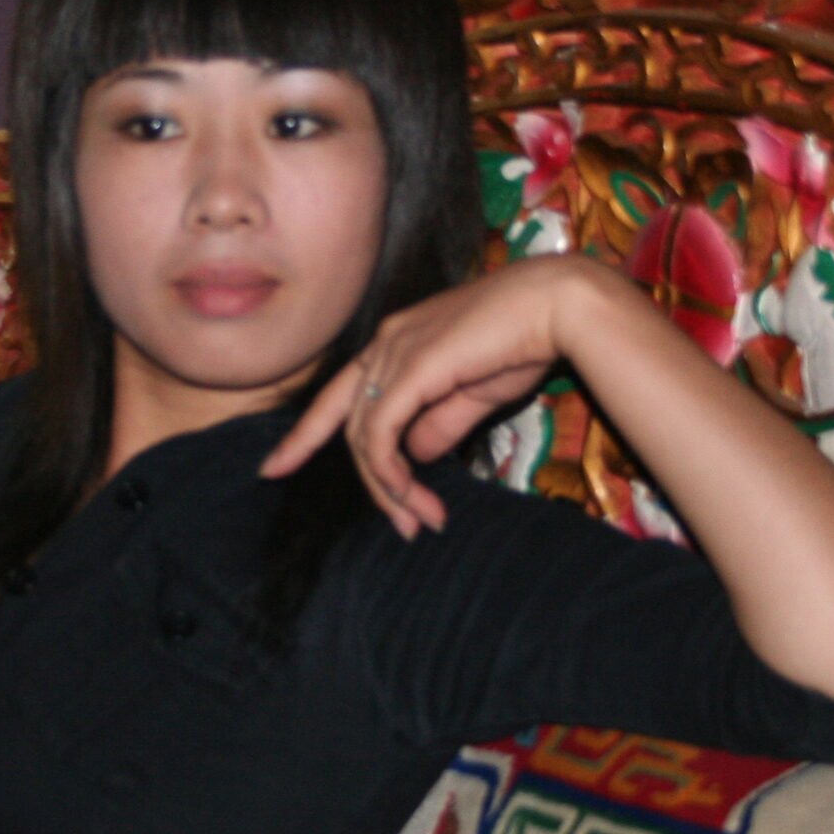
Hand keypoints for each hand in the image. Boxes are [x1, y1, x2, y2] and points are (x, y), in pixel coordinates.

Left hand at [260, 256, 607, 537]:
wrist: (559, 305)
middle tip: (406, 527)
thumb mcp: (474, 393)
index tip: (274, 469)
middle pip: (350, 425)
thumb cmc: (525, 341)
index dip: (303, 435)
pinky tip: (409, 495)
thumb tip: (415, 456)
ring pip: (362, 434)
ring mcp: (394, 349)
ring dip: (389, 487)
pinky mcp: (410, 365)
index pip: (338, 396)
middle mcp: (386, 341)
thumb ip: (439, 422)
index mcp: (397, 341)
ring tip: (419, 521)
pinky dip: (388, 470)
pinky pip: (379, 432)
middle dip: (375, 485)